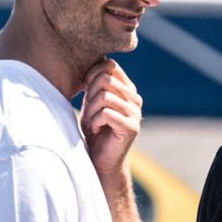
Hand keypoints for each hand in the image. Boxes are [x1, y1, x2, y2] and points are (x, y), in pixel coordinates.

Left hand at [81, 60, 141, 180]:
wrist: (101, 160)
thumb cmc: (94, 130)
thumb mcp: (92, 102)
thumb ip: (96, 84)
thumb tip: (93, 60)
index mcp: (128, 89)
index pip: (110, 66)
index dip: (92, 75)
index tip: (85, 92)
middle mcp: (135, 99)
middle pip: (106, 79)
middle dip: (90, 94)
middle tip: (88, 111)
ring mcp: (136, 113)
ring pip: (104, 96)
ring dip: (90, 110)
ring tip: (90, 122)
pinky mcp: (132, 127)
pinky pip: (106, 114)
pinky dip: (94, 122)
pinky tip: (96, 130)